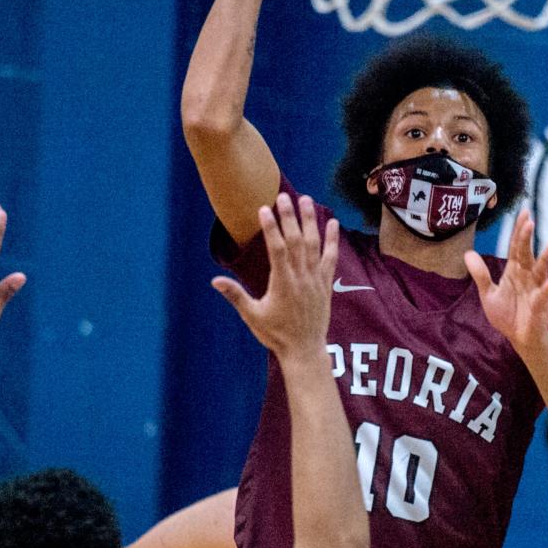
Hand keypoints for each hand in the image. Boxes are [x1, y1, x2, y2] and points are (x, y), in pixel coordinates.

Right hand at [212, 194, 337, 359]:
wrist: (305, 351)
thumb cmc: (276, 335)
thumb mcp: (253, 316)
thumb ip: (235, 295)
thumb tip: (215, 280)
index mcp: (283, 284)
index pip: (277, 249)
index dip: (271, 228)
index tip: (263, 209)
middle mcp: (301, 279)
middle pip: (297, 241)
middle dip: (289, 217)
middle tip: (283, 196)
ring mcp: (316, 280)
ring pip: (315, 245)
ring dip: (310, 221)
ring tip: (306, 200)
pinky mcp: (326, 284)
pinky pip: (331, 258)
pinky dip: (332, 240)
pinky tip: (333, 223)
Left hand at [465, 210, 547, 354]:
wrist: (519, 337)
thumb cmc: (507, 314)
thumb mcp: (488, 294)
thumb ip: (480, 274)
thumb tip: (468, 253)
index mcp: (514, 272)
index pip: (516, 247)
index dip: (519, 231)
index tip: (524, 213)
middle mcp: (526, 276)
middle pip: (527, 254)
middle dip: (528, 239)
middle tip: (530, 221)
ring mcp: (535, 289)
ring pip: (541, 271)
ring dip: (545, 258)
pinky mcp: (539, 305)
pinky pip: (543, 296)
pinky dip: (546, 289)